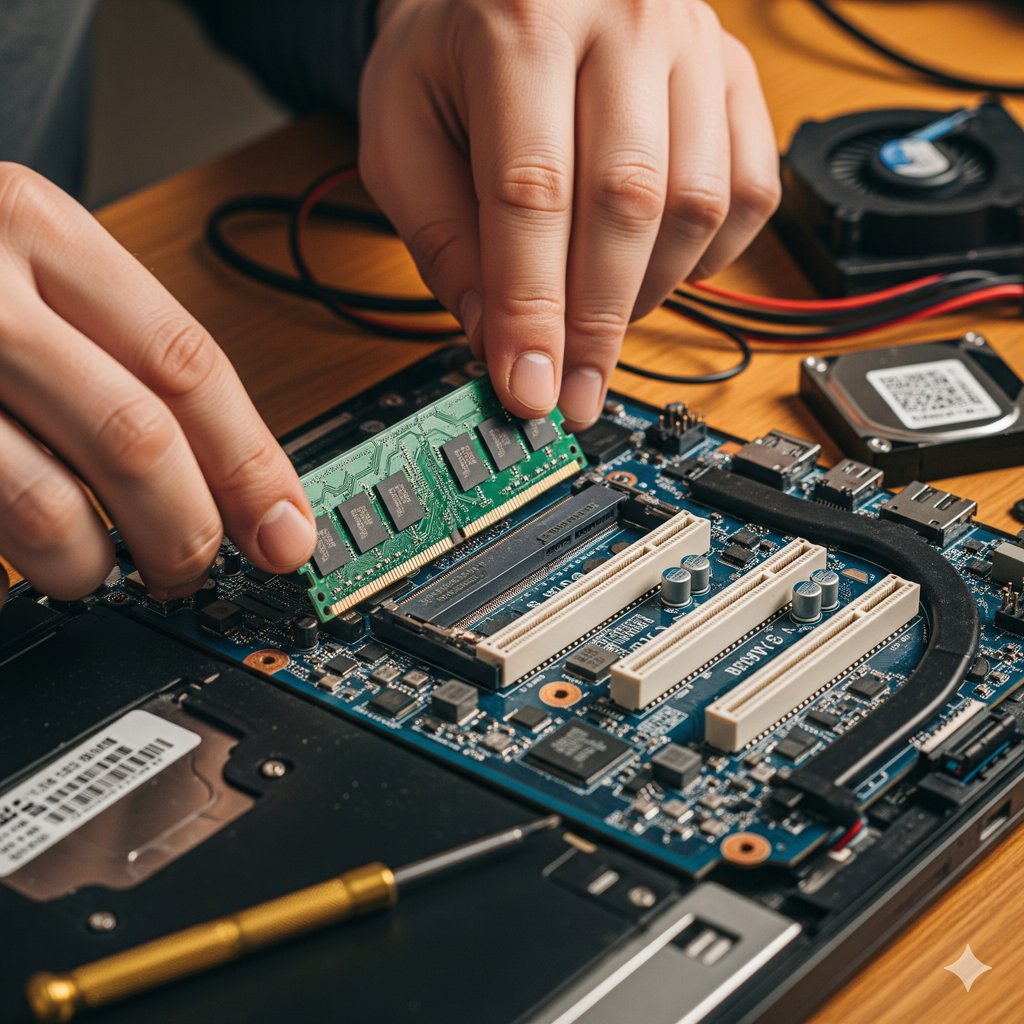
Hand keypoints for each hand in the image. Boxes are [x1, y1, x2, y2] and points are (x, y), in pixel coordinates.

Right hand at [0, 164, 315, 609]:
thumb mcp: (21, 261)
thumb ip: (111, 348)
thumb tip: (225, 474)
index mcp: (37, 229)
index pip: (188, 365)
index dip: (253, 465)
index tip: (287, 532)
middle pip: (136, 438)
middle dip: (187, 528)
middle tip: (196, 566)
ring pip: (45, 502)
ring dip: (96, 564)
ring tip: (103, 573)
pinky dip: (17, 559)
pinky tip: (29, 560)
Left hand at [360, 0, 779, 429]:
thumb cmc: (448, 58)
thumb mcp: (401, 136)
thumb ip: (442, 239)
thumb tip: (496, 341)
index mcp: (519, 21)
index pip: (532, 193)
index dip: (533, 309)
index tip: (528, 389)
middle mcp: (623, 18)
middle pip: (626, 203)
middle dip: (596, 324)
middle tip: (573, 397)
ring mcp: (693, 42)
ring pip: (698, 204)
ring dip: (647, 292)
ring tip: (596, 321)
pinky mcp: (735, 74)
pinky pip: (751, 192)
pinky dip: (708, 257)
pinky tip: (654, 269)